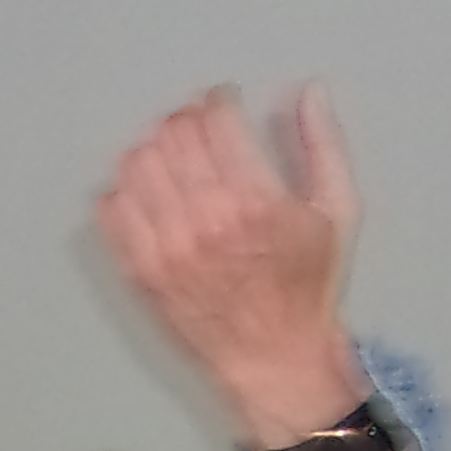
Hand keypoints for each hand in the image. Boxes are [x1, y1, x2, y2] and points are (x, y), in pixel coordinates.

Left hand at [97, 84, 368, 448]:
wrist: (275, 360)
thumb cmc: (309, 288)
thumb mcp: (338, 212)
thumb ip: (324, 145)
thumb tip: (309, 90)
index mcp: (256, 202)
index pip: (215, 120)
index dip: (217, 99)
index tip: (222, 101)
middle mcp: (206, 221)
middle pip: (172, 135)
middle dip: (185, 119)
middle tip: (197, 127)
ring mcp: (168, 248)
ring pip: (137, 163)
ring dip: (154, 148)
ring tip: (173, 157)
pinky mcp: (142, 271)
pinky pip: (112, 208)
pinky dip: (125, 189)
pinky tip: (149, 192)